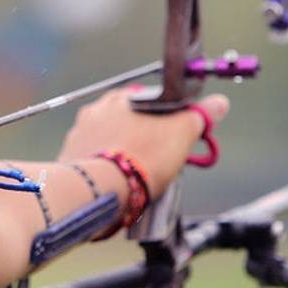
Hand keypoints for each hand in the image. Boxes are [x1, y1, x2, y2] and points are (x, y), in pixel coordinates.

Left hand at [56, 86, 229, 198]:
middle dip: (144, 141)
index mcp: (122, 97)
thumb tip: (219, 103)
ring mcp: (78, 135)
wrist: (99, 190)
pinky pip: (93, 163)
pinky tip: (116, 185)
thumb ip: (199, 117)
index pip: (151, 103)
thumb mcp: (181, 134)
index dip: (167, 121)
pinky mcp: (68, 161)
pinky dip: (105, 172)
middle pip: (129, 124)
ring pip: (109, 144)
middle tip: (158, 164)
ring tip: (136, 180)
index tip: (175, 141)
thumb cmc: (141, 157)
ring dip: (122, 157)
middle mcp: (94, 111)